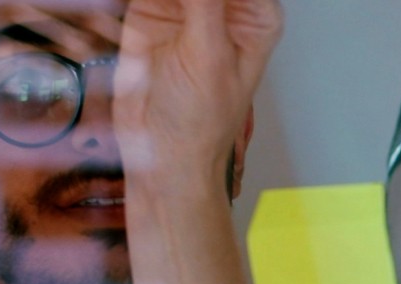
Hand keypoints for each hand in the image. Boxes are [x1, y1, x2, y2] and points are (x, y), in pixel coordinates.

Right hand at [116, 0, 282, 184]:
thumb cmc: (200, 120)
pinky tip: (144, 4)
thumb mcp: (209, 57)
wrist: (160, 152)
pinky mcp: (149, 8)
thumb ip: (205, 4)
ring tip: (157, 5)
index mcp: (257, 17)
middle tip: (173, 3)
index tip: (196, 5)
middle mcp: (226, 7)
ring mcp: (186, 6)